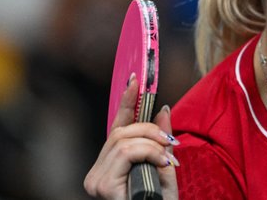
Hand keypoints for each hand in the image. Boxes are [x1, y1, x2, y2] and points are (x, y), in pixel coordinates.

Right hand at [84, 74, 178, 198]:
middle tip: (169, 141)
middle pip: (121, 132)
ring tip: (166, 159)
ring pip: (124, 140)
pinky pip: (127, 152)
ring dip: (152, 144)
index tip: (136, 80)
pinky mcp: (102, 185)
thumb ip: (162, 140)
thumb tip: (163, 109)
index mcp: (112, 166)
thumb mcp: (167, 165)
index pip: (118, 128)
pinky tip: (161, 165)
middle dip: (149, 129)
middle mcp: (98, 172)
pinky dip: (149, 153)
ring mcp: (96, 180)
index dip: (127, 102)